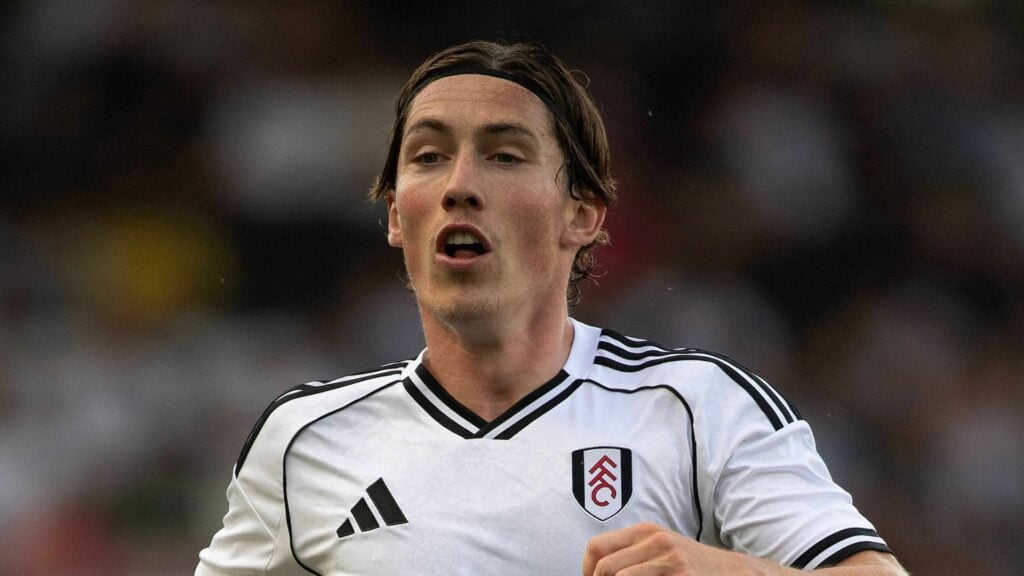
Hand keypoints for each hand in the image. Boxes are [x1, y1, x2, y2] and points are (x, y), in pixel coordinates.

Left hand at [582, 522, 746, 575]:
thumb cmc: (688, 563)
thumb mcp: (659, 547)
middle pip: (605, 568)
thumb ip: (630, 552)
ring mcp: (669, 560)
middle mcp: (655, 541)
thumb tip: (595, 570)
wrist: (731, 571)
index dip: (586, 570)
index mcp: (644, 531)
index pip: (596, 546)